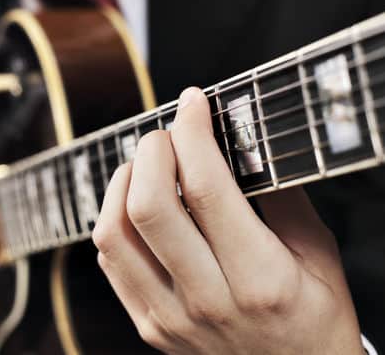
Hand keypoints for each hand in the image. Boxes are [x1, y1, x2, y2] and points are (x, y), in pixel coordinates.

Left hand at [92, 88, 362, 353]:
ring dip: (121, 184)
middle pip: (148, 206)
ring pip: (113, 233)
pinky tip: (136, 209)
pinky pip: (110, 262)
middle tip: (166, 134)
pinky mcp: (148, 326)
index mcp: (259, 279)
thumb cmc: (313, 320)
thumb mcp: (319, 255)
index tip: (193, 103)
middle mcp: (206, 300)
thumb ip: (281, 197)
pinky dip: (115, 222)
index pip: (206, 188)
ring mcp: (168, 318)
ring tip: (144, 167)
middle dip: (151, 151)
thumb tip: (240, 141)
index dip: (193, 132)